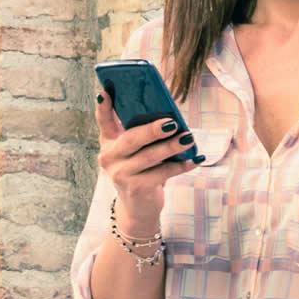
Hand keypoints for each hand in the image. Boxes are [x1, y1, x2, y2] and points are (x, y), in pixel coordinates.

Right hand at [95, 93, 199, 237]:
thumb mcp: (136, 151)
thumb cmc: (141, 170)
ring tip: (188, 137)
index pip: (104, 121)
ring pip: (149, 156)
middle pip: (131, 139)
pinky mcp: (136, 188)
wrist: (138, 207)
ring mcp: (121, 175)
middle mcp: (110, 158)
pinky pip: (162, 173)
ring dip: (171, 147)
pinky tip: (195, 159)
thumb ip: (143, 134)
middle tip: (172, 123)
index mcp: (109, 143)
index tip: (105, 91)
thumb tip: (170, 118)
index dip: (103, 107)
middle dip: (152, 130)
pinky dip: (181, 166)